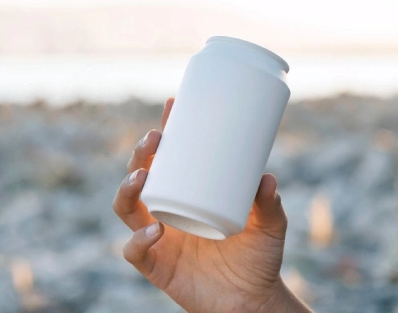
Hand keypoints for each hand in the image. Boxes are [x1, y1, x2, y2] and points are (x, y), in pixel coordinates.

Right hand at [113, 98, 307, 312]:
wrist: (253, 300)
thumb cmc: (259, 256)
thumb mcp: (270, 225)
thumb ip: (270, 204)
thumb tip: (266, 178)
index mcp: (190, 194)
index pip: (172, 157)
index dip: (167, 131)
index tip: (173, 104)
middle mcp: (169, 211)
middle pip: (142, 174)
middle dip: (142, 152)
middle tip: (156, 137)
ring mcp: (158, 238)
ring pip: (127, 207)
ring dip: (128, 188)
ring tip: (144, 175)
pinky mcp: (156, 266)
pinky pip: (134, 251)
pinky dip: (138, 240)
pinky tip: (155, 230)